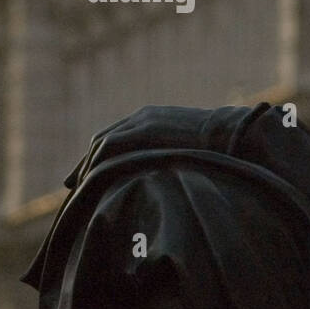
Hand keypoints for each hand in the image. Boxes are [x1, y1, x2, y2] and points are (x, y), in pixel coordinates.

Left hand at [66, 104, 262, 187]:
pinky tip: (89, 183)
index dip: (98, 158)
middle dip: (85, 163)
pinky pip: (109, 147)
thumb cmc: (222, 148)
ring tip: (79, 191)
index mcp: (153, 119)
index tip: (86, 177)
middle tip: (73, 186)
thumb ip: (173, 159)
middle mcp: (142, 117)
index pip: (116, 138)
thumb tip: (170, 182)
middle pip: (102, 140)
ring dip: (87, 168)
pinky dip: (96, 165)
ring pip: (101, 144)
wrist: (235, 133)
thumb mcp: (190, 151)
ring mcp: (142, 121)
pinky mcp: (144, 129)